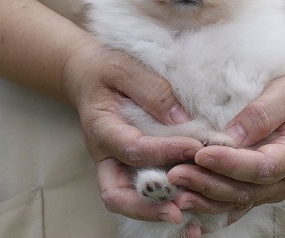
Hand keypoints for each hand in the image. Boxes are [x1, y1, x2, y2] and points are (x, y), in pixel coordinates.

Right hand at [61, 38, 203, 222]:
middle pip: (117, 194)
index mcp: (102, 129)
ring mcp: (115, 165)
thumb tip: (181, 119)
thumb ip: (150, 89)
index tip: (196, 148)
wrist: (88, 75)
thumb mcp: (123, 67)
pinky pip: (142, 193)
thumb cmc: (106, 68)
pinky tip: (191, 208)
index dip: (165, 151)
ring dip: (156, 211)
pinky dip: (163, 203)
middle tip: (181, 210)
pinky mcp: (129, 167)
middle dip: (147, 206)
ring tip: (190, 216)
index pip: (133, 148)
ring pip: (128, 201)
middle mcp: (106, 155)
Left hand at [166, 58, 284, 224]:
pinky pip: (233, 202)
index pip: (262, 166)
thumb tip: (231, 135)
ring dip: (204, 198)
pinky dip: (210, 205)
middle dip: (208, 184)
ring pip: (236, 201)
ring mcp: (272, 187)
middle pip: (244, 190)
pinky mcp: (258, 187)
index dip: (230, 164)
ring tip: (174, 191)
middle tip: (175, 173)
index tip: (201, 154)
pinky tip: (187, 203)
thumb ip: (263, 112)